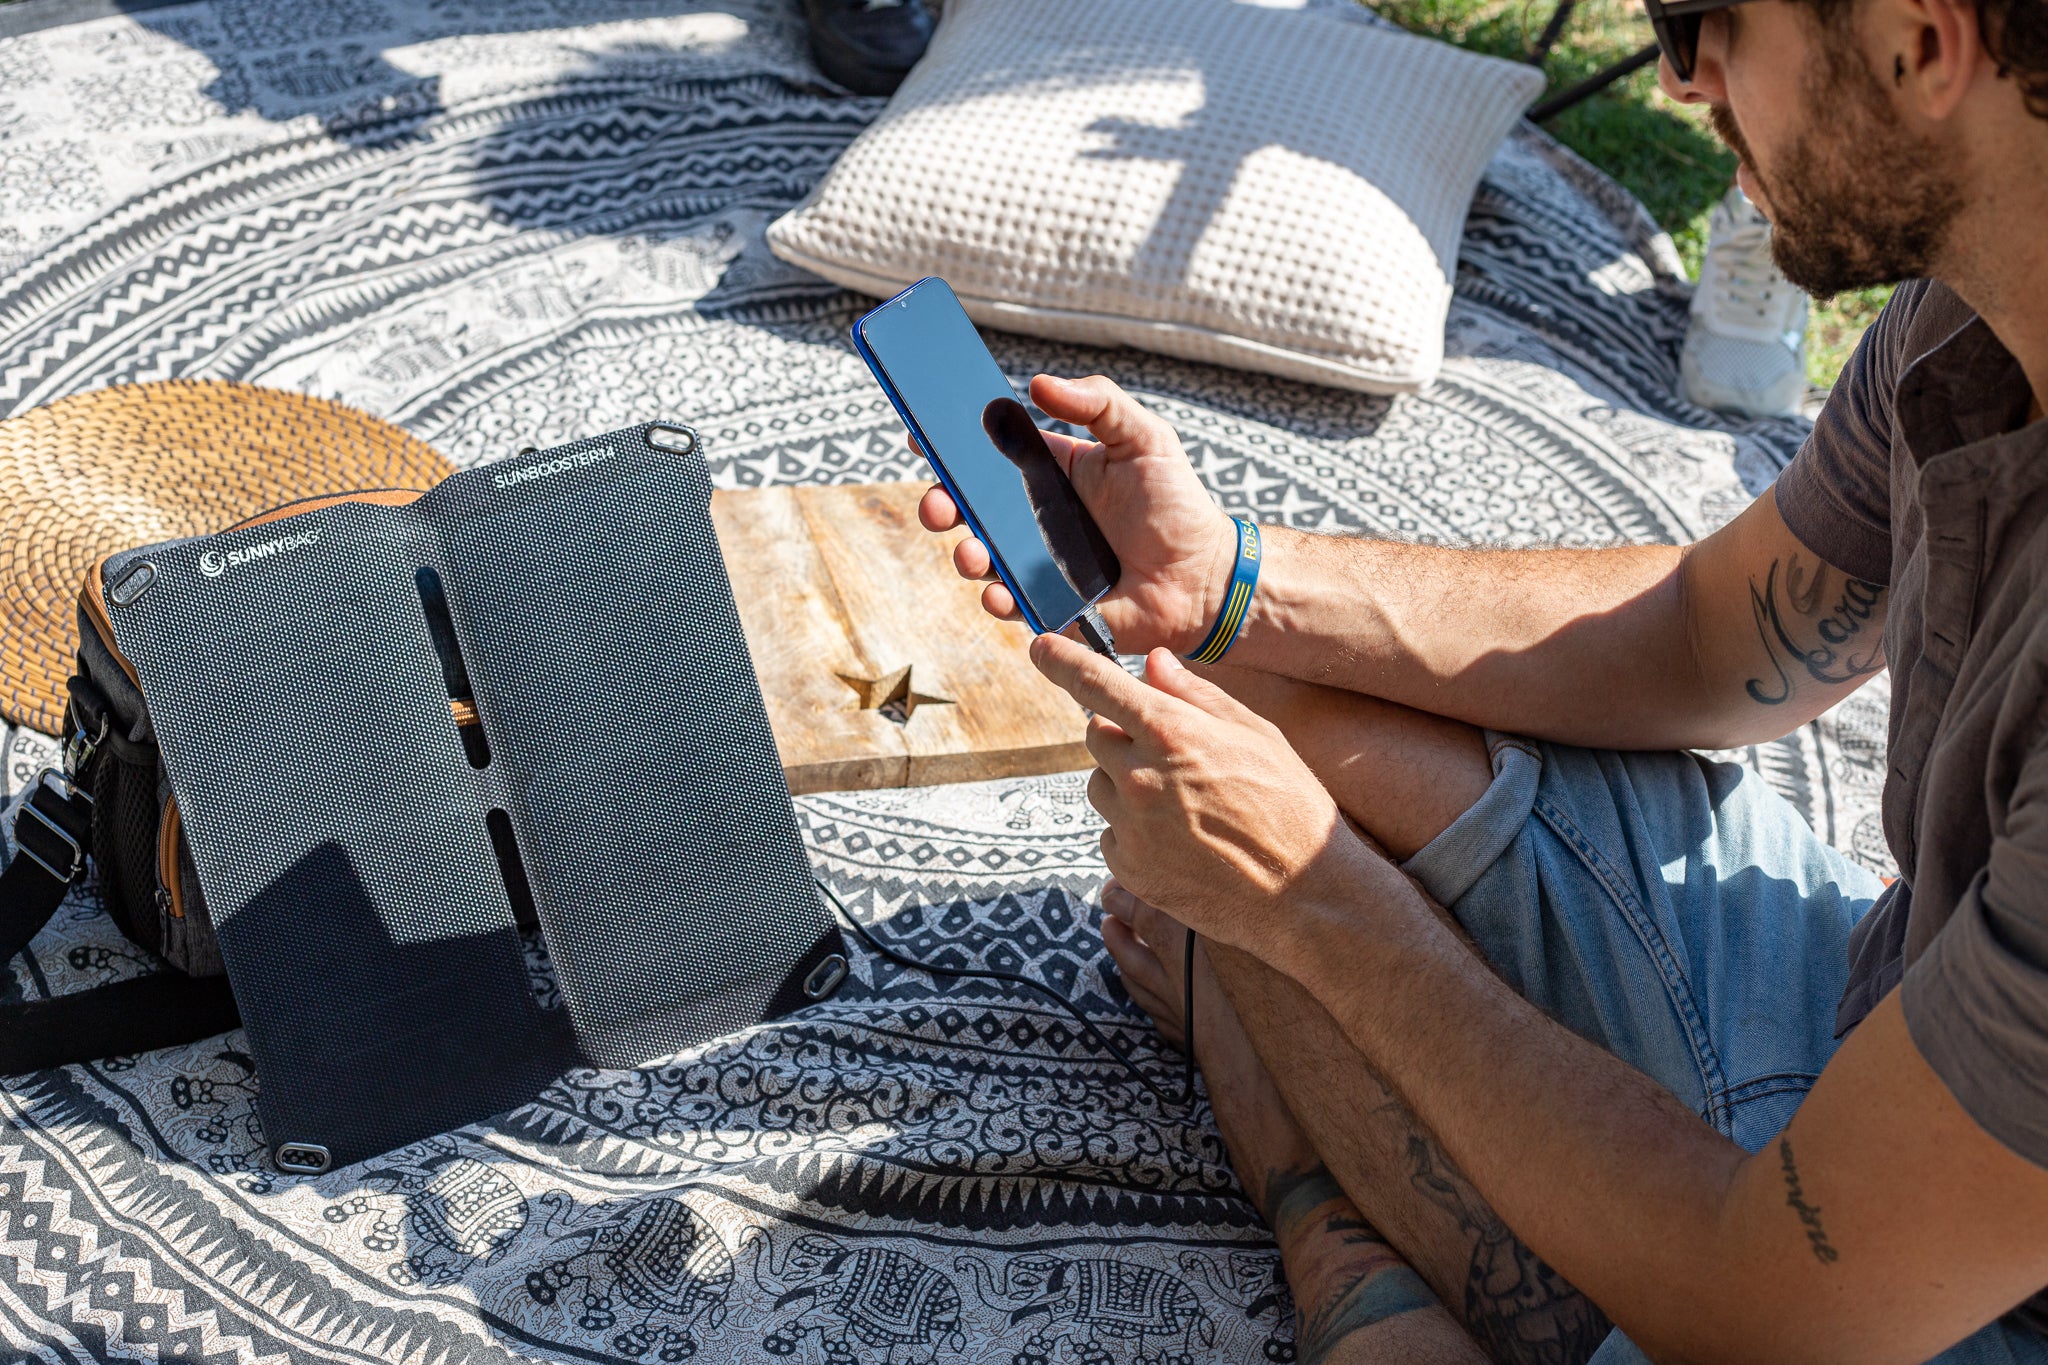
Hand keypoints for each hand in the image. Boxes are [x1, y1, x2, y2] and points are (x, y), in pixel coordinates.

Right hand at [916, 374, 1238, 654]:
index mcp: (1048, 472)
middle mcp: (1033, 518)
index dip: (950, 444)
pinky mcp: (1050, 606)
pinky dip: (998, 600)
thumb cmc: (1177, 504)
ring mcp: (1037, 564)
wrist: (1205, 576)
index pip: (987, 454)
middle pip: (969, 508)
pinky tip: (1000, 593)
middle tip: (940, 502)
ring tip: (972, 552)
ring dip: (964, 555)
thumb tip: (1037, 382)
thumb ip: (1098, 402)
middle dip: (942, 503)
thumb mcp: (1145, 436)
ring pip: (980, 558)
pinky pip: (1012, 605)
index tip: (921, 433)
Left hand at [1031, 632, 1374, 962]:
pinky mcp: (1128, 869)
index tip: (1040, 648)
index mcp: (1172, 732)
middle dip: (1122, 735)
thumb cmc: (1291, 805)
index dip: (1061, 660)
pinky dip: (1133, 829)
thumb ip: (1196, 695)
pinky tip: (1181, 839)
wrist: (1305, 895)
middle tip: (1172, 755)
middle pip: (1095, 735)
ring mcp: (1130, 827)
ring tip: (1184, 805)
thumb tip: (1153, 662)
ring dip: (1126, 784)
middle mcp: (1140, 777)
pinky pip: (1111, 832)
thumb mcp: (1257, 735)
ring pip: (1100, 785)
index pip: (1095, 684)